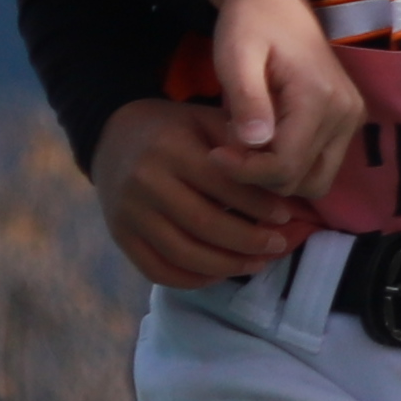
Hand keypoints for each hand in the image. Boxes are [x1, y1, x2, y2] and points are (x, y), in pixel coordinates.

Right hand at [94, 92, 308, 287]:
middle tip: (277, 246)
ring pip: (183, 253)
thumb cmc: (175, 129)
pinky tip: (218, 274)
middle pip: (205, 225)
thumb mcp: (207, 120)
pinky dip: (191, 279)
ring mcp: (129, 213)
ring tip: (256, 263)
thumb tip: (281, 178)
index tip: (285, 216)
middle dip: (248, 241)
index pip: (224, 186)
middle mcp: (146, 183)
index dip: (259, 206)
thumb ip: (240, 144)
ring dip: (226, 266)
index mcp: (172, 149)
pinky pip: (156, 269)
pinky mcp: (120, 236)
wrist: (115, 137)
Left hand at [205, 0, 372, 202]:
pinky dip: (292, 165)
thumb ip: (246, 99)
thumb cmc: (249, 22)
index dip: (245, 172)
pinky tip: (265, 141)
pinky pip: (321, 164)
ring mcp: (351, 118)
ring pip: (316, 180)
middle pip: (303, 181)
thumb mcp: (236, 56)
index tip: (214, 154)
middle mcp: (346, 113)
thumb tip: (255, 144)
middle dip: (261, 176)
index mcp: (320, 98)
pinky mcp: (348, 119)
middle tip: (228, 150)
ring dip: (278, 175)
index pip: (285, 166)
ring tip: (247, 147)